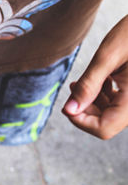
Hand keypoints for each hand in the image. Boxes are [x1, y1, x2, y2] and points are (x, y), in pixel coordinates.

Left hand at [63, 15, 127, 138]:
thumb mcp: (108, 56)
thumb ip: (88, 85)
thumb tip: (69, 110)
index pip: (104, 128)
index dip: (80, 121)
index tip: (66, 105)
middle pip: (105, 122)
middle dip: (84, 108)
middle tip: (73, 88)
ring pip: (110, 113)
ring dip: (91, 101)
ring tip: (81, 82)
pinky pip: (118, 102)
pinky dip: (102, 95)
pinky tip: (98, 80)